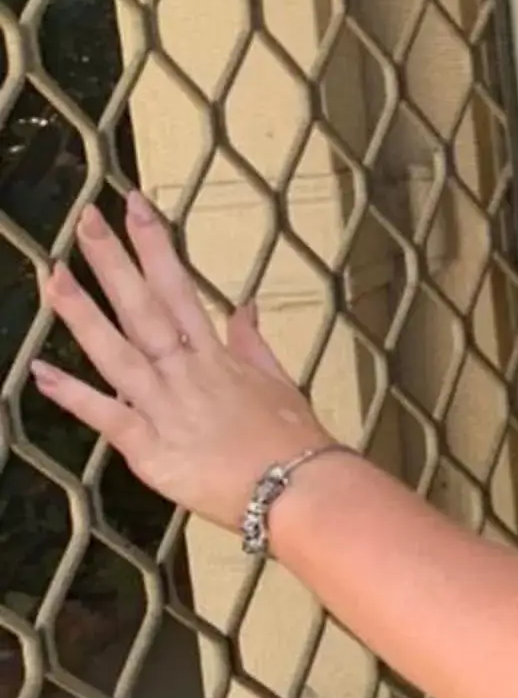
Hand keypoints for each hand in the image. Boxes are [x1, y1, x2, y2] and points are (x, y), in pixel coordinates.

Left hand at [32, 195, 334, 527]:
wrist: (298, 488)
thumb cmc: (292, 441)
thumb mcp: (278, 382)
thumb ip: (252, 342)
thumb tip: (245, 306)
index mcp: (215, 356)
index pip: (179, 288)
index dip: (156, 246)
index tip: (136, 209)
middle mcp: (186, 372)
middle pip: (144, 308)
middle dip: (114, 261)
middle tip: (88, 221)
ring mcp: (166, 406)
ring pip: (117, 352)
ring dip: (84, 314)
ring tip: (54, 276)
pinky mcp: (151, 447)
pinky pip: (106, 416)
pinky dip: (72, 395)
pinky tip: (41, 372)